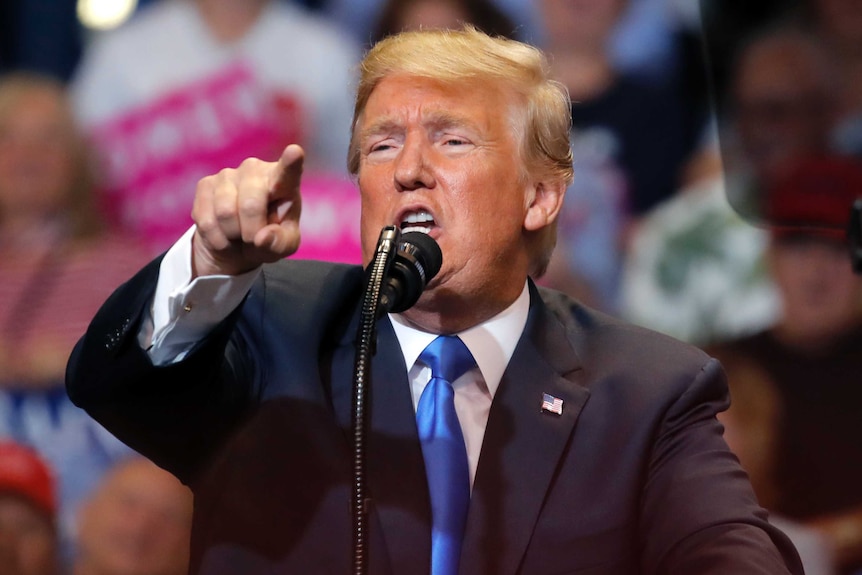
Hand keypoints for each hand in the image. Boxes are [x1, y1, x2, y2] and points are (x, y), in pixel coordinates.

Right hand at [191, 144, 303, 276]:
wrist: (237, 244)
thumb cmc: (269, 238)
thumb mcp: (283, 246)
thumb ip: (280, 243)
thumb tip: (262, 237)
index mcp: (285, 181)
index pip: (288, 171)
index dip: (291, 162)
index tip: (295, 153)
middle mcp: (256, 169)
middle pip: (251, 205)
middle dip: (252, 231)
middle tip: (254, 239)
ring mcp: (228, 174)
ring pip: (225, 213)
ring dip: (233, 235)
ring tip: (239, 234)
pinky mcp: (205, 184)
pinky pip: (207, 220)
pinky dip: (217, 239)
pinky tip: (224, 235)